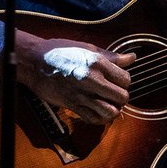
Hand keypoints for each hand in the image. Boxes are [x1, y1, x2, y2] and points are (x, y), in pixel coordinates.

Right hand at [13, 32, 132, 123]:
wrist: (34, 62)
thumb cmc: (59, 51)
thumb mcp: (86, 48)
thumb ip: (111, 56)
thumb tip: (131, 57)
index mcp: (97, 63)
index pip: (125, 79)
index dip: (124, 81)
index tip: (117, 80)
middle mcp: (91, 80)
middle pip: (122, 97)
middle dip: (120, 96)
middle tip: (113, 92)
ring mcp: (81, 94)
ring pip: (110, 112)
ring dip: (112, 109)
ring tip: (108, 103)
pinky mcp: (72, 105)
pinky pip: (93, 119)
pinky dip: (99, 118)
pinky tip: (98, 111)